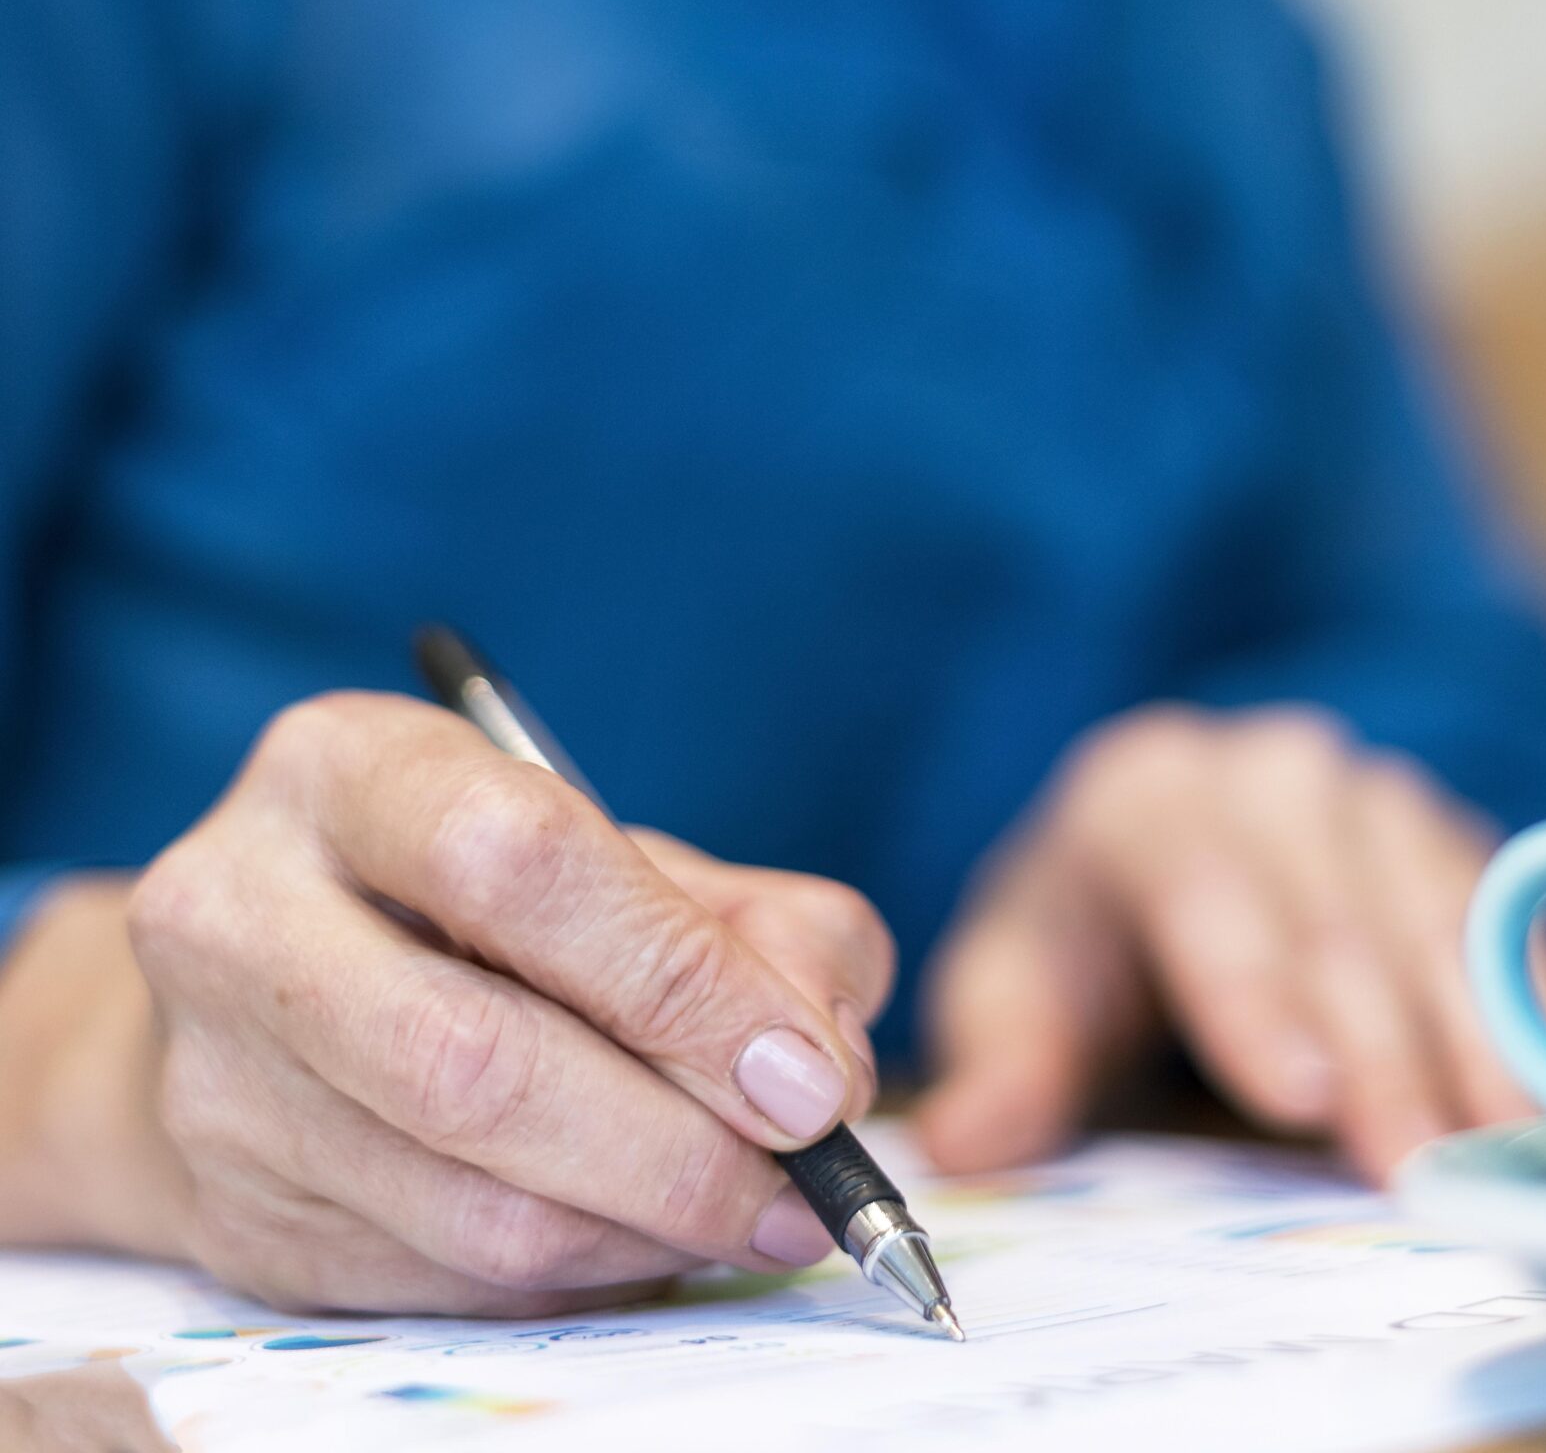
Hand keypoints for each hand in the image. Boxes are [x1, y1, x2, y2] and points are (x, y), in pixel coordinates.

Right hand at [0, 694, 892, 1313]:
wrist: (274, 983)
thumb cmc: (488, 900)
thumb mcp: (624, 853)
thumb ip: (755, 925)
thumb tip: (824, 1065)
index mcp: (341, 768)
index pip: (516, 864)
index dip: (678, 982)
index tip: (805, 1075)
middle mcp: (240, 913)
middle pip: (479, 1063)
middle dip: (679, 1145)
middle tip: (807, 1184)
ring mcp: (216, 1080)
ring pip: (470, 1207)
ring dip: (650, 1232)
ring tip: (756, 1213)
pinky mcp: (232, 1216)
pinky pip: (446, 1282)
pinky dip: (582, 1274)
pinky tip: (644, 1234)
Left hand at [917, 705, 1545, 1185]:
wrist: (1173, 863)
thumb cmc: (1092, 942)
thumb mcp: (1019, 985)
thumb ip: (1003, 1059)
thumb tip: (969, 1142)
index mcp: (1150, 790)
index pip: (1204, 883)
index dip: (1250, 990)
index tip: (1291, 1095)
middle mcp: (1276, 771)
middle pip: (1331, 911)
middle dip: (1376, 1047)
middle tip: (1412, 1167)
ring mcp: (1379, 799)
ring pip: (1436, 916)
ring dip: (1475, 1040)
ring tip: (1505, 1154)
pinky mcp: (1457, 846)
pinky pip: (1512, 927)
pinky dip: (1539, 1015)